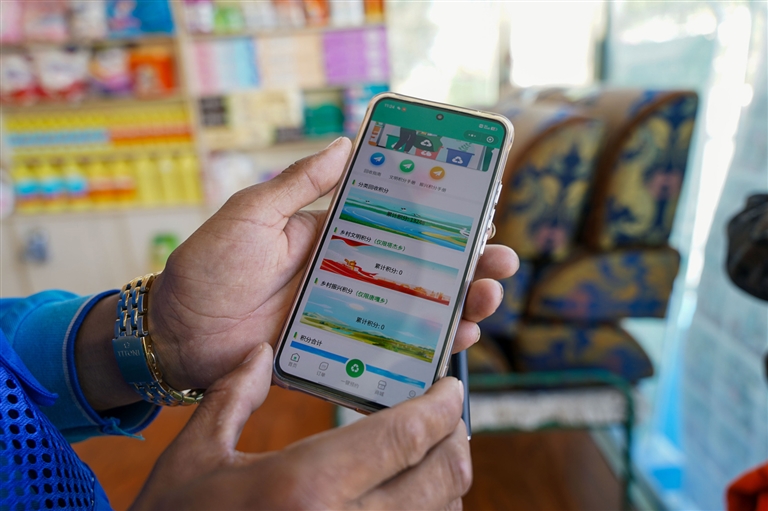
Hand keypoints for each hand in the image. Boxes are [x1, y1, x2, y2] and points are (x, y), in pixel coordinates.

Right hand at [132, 343, 470, 509]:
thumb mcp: (193, 458)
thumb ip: (232, 398)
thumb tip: (259, 354)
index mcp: (306, 485)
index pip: (404, 436)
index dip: (441, 408)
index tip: (450, 389)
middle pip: (440, 477)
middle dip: (455, 439)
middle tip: (447, 416)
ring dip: (445, 481)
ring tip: (428, 454)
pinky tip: (406, 498)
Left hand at [149, 137, 518, 389]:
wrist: (174, 334)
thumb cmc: (208, 267)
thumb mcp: (252, 214)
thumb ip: (300, 184)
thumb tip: (346, 142)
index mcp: (334, 238)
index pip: (402, 226)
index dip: (443, 221)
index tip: (481, 211)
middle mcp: (350, 276)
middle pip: (422, 273)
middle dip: (468, 267)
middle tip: (500, 262)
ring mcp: (347, 317)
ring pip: (416, 315)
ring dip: (458, 310)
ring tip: (485, 304)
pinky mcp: (338, 353)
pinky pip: (388, 356)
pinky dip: (422, 355)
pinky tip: (450, 350)